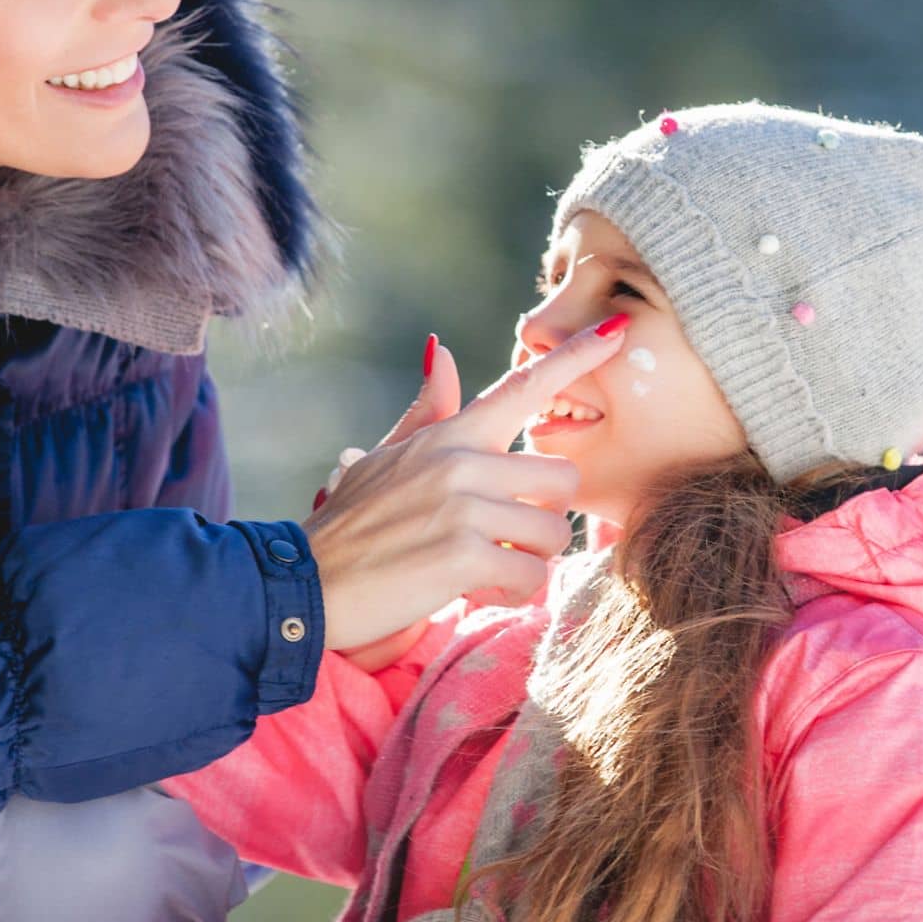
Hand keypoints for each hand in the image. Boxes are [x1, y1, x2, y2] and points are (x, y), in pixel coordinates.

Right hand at [305, 317, 626, 651]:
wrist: (302, 584)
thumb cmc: (350, 524)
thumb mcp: (385, 458)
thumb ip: (428, 412)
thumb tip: (440, 348)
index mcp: (450, 435)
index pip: (524, 386)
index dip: (578, 355)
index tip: (620, 327)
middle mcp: (461, 461)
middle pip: (562, 479)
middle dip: (544, 519)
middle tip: (503, 540)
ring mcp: (463, 507)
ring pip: (553, 533)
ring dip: (530, 561)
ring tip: (486, 569)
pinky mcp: (463, 556)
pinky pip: (530, 576)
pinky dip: (511, 594)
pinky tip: (475, 592)